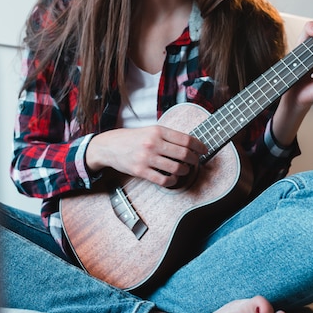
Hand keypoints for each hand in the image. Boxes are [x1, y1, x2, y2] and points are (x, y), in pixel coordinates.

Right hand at [86, 126, 206, 186]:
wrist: (109, 146)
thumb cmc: (132, 139)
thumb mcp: (150, 130)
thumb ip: (168, 136)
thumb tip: (190, 145)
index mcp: (158, 131)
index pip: (186, 139)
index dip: (199, 146)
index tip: (204, 150)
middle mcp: (153, 143)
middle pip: (184, 154)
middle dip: (194, 160)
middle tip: (195, 162)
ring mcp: (147, 158)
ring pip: (176, 168)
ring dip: (184, 171)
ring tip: (184, 170)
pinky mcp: (140, 171)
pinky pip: (163, 180)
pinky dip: (172, 181)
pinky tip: (173, 179)